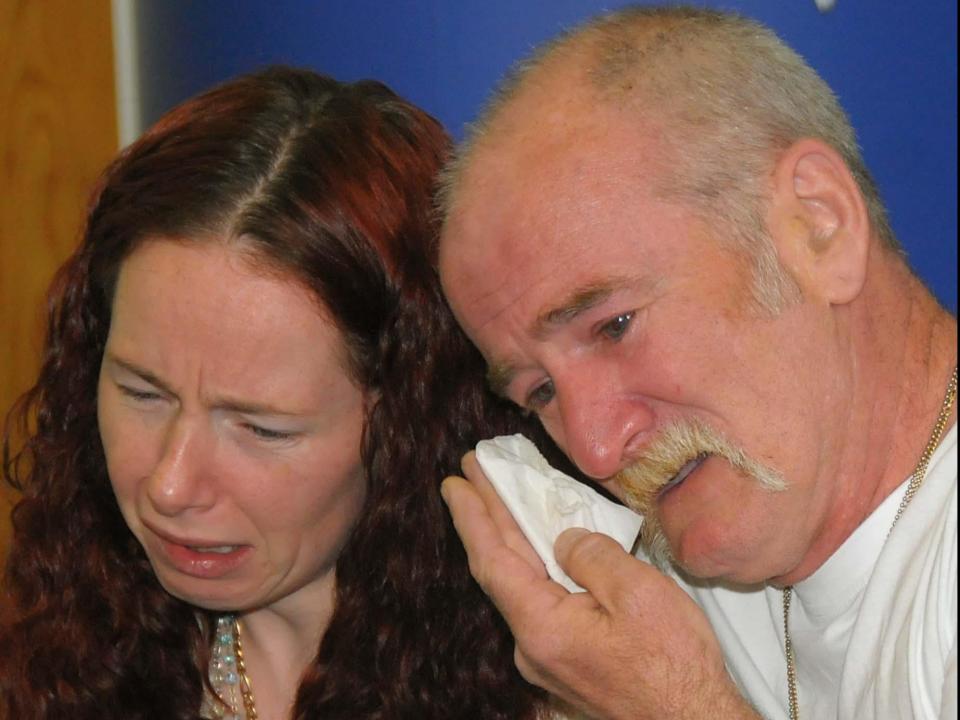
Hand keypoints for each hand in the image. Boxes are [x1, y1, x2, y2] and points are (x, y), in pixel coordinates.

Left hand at [442, 452, 759, 719]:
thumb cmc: (674, 667)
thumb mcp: (638, 593)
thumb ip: (591, 555)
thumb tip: (564, 539)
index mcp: (542, 627)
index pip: (493, 560)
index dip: (472, 516)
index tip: (454, 482)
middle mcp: (532, 646)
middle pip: (502, 568)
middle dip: (487, 517)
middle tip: (473, 475)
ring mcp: (546, 657)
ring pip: (521, 585)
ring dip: (511, 538)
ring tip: (502, 498)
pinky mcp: (565, 660)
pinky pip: (541, 601)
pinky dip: (536, 565)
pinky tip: (540, 544)